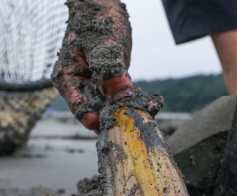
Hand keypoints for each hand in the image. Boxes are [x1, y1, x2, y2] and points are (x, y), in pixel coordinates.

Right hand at [52, 0, 162, 133]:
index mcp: (69, 79)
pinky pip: (121, 98)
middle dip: (114, 117)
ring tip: (146, 111)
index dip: (92, 118)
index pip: (78, 107)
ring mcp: (96, 87)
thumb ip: (110, 72)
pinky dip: (133, 101)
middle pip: (96, 111)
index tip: (109, 123)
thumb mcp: (103, 44)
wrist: (105, 10)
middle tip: (133, 122)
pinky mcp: (111, 85)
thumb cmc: (97, 20)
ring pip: (111, 106)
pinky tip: (147, 103)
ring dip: (127, 111)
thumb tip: (121, 99)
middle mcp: (81, 87)